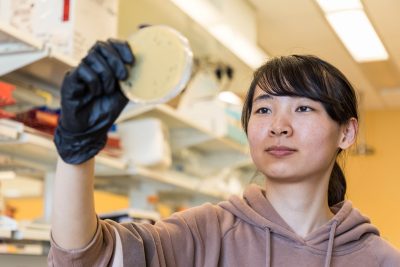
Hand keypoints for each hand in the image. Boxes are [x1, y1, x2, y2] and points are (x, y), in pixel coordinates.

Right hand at [54, 39, 134, 163]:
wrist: (91, 128)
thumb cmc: (106, 109)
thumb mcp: (124, 92)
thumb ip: (130, 79)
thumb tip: (143, 66)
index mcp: (105, 65)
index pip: (110, 44)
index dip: (121, 47)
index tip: (132, 60)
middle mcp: (91, 65)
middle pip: (101, 46)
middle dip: (115, 59)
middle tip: (123, 77)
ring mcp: (80, 71)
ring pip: (93, 57)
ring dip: (106, 74)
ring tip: (108, 90)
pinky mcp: (71, 79)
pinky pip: (83, 70)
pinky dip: (94, 82)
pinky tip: (95, 93)